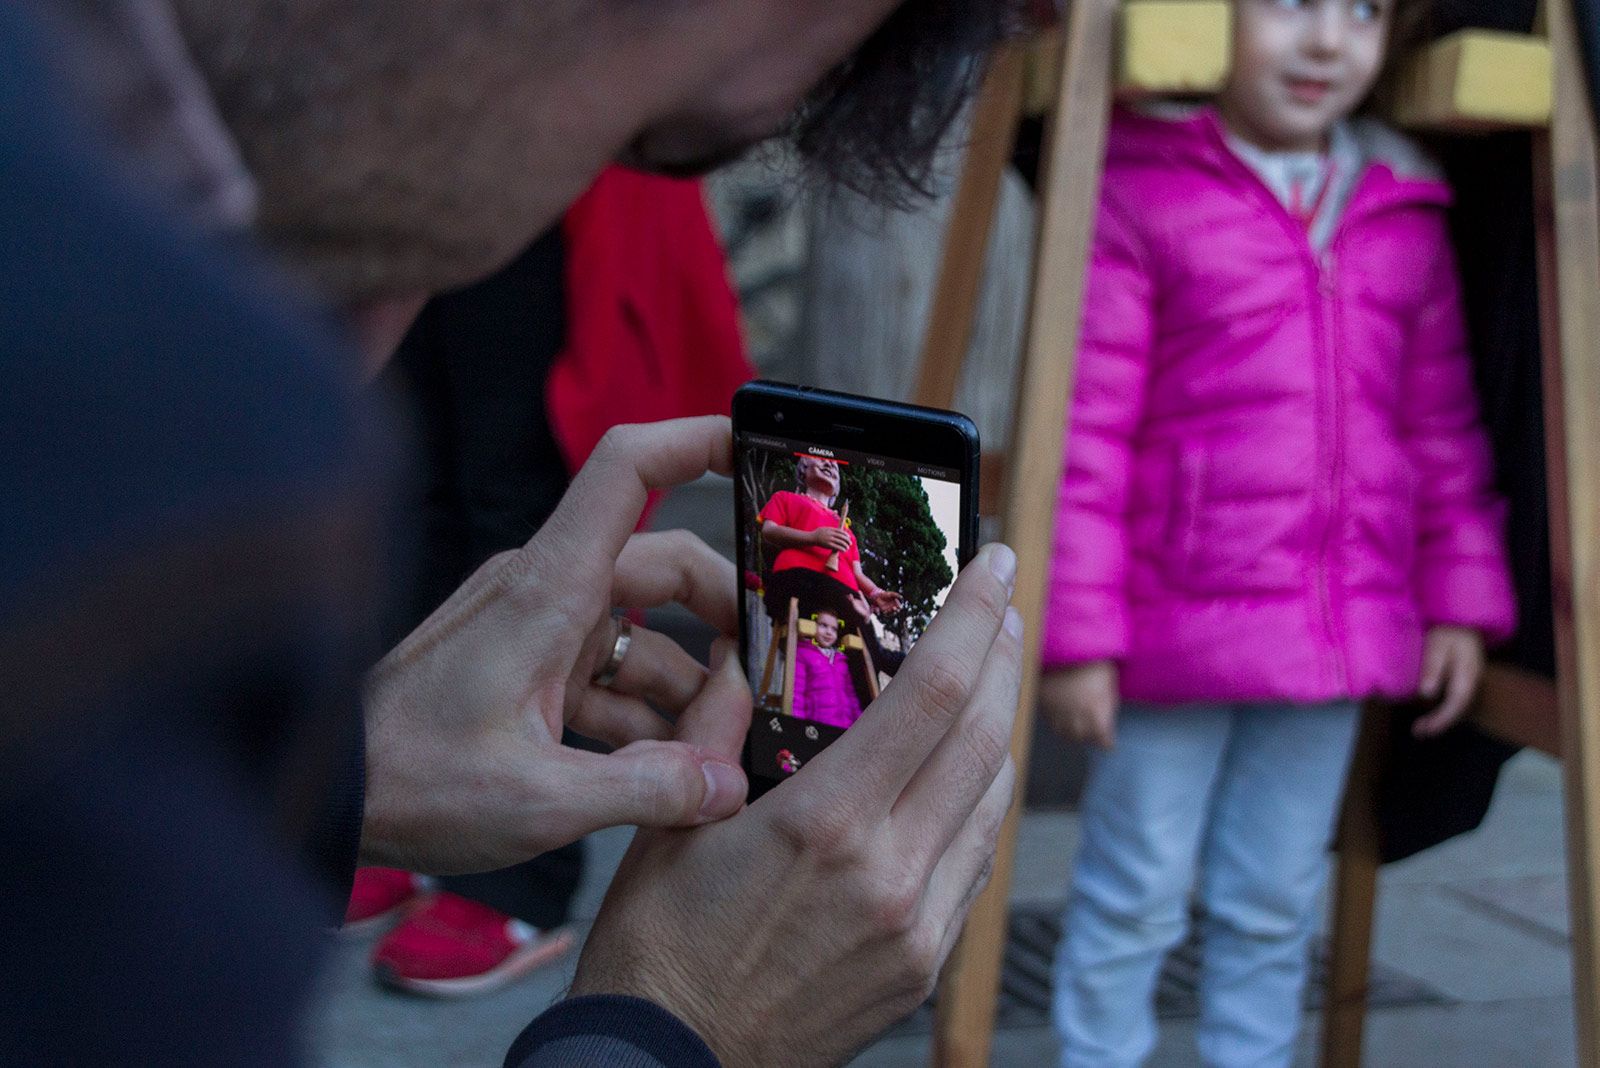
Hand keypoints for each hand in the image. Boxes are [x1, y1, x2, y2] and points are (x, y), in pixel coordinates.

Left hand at [360, 418, 752, 874]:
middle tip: (768, 687)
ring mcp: (539, 626)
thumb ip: (645, 789)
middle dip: (730, 623)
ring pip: (650, 632)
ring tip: (718, 762)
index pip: (630, 469)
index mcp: (551, 588)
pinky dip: (647, 714)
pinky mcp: (530, 665)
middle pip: (671, 568)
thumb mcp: (536, 800)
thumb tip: (726, 785)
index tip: (762, 452)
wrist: (327, 798)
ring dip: (690, 691)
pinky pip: (613, 671)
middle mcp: (549, 589)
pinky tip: (668, 777)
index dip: (700, 442)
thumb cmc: (408, 781)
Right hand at [571, 544, 1023, 1067]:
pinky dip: (975, 804)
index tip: (996, 567)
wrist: (672, 1065)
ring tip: (985, 681)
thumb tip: (743, 648)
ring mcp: (918, 925)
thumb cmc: (659, 948)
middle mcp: (890, 872)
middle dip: (1002, 657)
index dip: (976, 619)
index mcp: (826, 823)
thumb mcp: (675, 821)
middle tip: (1002, 608)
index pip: (933, 694)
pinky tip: (956, 777)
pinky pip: (973, 863)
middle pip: (983, 737)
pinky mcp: (924, 965)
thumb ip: (718, 722)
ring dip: (996, 729)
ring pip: (991, 800)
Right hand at [810, 527, 851, 552]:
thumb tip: (839, 531)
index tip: (849, 537)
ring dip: (845, 545)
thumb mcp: (825, 529)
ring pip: (840, 542)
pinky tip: (844, 550)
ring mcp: (829, 539)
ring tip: (847, 547)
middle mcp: (831, 534)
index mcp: (831, 529)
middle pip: (842, 537)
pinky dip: (842, 548)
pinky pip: (837, 547)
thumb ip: (831, 530)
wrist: (811, 538)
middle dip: (847, 540)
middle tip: (850, 543)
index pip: (841, 531)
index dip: (846, 534)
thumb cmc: (818, 533)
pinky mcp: (828, 545)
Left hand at [870, 588, 903, 613]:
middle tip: (895, 608)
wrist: (878, 596)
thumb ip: (896, 595)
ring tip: (892, 609)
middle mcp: (893, 607)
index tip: (899, 607)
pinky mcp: (885, 611)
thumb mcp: (891, 594)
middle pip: (897, 611)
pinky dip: (887, 613)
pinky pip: (887, 614)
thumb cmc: (885, 594)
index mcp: (896, 603)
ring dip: (893, 612)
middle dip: (897, 610)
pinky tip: (887, 611)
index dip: (900, 607)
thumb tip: (901, 597)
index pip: (899, 607)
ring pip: (892, 613)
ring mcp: (889, 609)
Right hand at [1039, 661, 1117, 748]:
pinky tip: (1063, 720)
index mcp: (1096, 708)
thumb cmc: (1092, 660)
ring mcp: (1059, 709)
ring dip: (1073, 734)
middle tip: (1094, 735)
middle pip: (1082, 737)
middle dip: (1090, 737)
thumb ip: (1108, 700)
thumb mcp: (1109, 679)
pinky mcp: (1044, 703)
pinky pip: (1051, 721)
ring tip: (1078, 730)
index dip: (1107, 742)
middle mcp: (1077, 713)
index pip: (1102, 737)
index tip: (1109, 744)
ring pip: (1064, 732)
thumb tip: (1107, 713)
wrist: (1064, 644)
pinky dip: (1058, 725)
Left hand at [1414, 625, 1484, 738]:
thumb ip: (1433, 666)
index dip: (1443, 718)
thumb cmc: (1449, 633)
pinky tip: (1427, 719)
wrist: (1463, 625)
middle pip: (1459, 710)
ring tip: (1419, 730)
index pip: (1458, 702)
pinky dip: (1441, 713)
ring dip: (1439, 721)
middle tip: (1417, 732)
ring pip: (1456, 708)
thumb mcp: (1438, 644)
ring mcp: (1467, 685)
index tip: (1427, 728)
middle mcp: (1471, 683)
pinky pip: (1453, 703)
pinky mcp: (1460, 685)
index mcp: (1468, 674)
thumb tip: (1426, 692)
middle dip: (1439, 724)